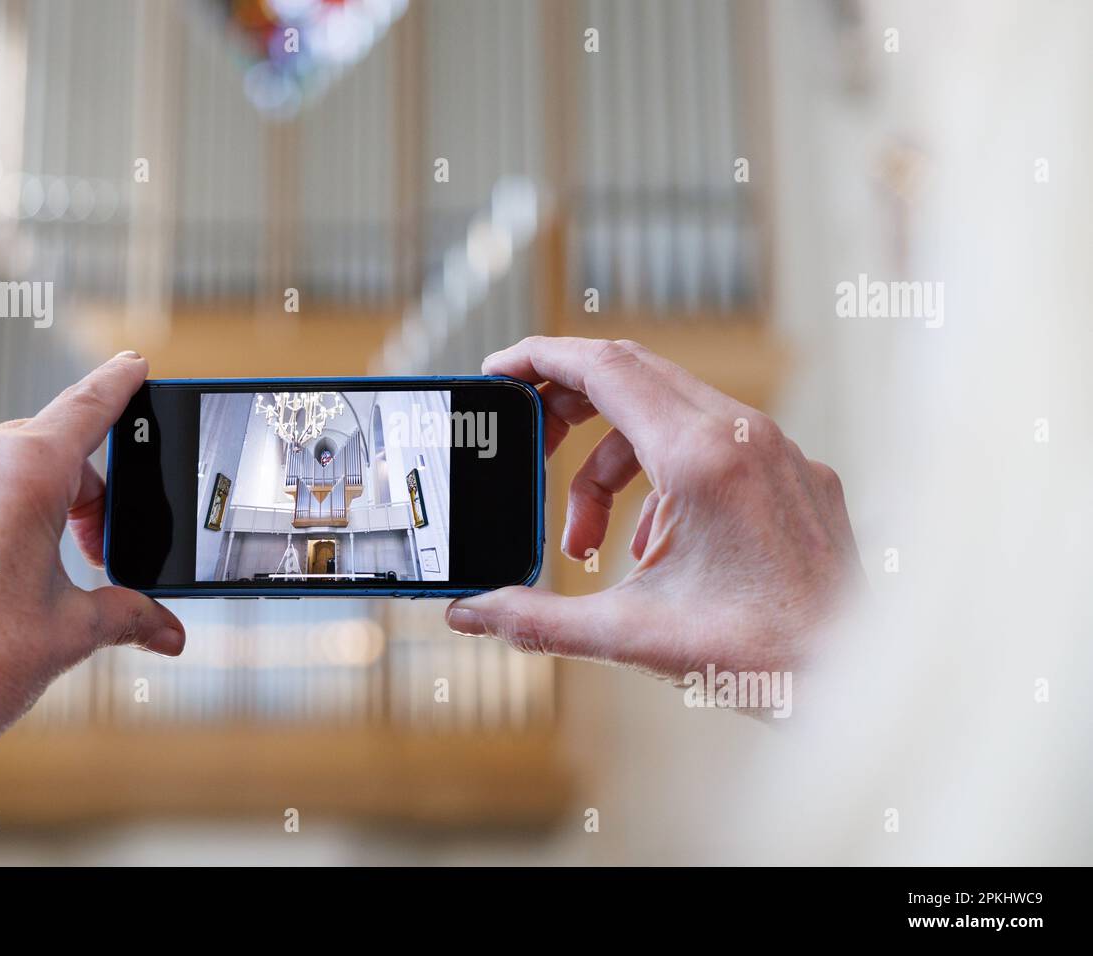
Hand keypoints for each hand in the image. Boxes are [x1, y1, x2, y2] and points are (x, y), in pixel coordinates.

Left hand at [0, 351, 183, 862]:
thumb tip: (170, 633)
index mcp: (27, 473)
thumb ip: (132, 612)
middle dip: (75, 493)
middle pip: (43, 451)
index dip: (118, 384)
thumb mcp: (77, 629)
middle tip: (88, 555)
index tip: (133, 362)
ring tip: (25, 576)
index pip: (87, 409)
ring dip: (20, 507)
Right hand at [445, 337, 863, 686]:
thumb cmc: (759, 656)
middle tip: (528, 448)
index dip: (539, 360)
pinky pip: (714, 445)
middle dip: (567, 409)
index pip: (603, 367)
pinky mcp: (798, 474)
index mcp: (700, 456)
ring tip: (588, 545)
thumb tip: (464, 616)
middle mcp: (745, 434)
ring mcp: (779, 450)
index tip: (496, 373)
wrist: (857, 681)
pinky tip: (653, 549)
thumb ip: (535, 620)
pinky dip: (663, 479)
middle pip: (631, 377)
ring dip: (612, 467)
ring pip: (670, 416)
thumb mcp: (629, 636)